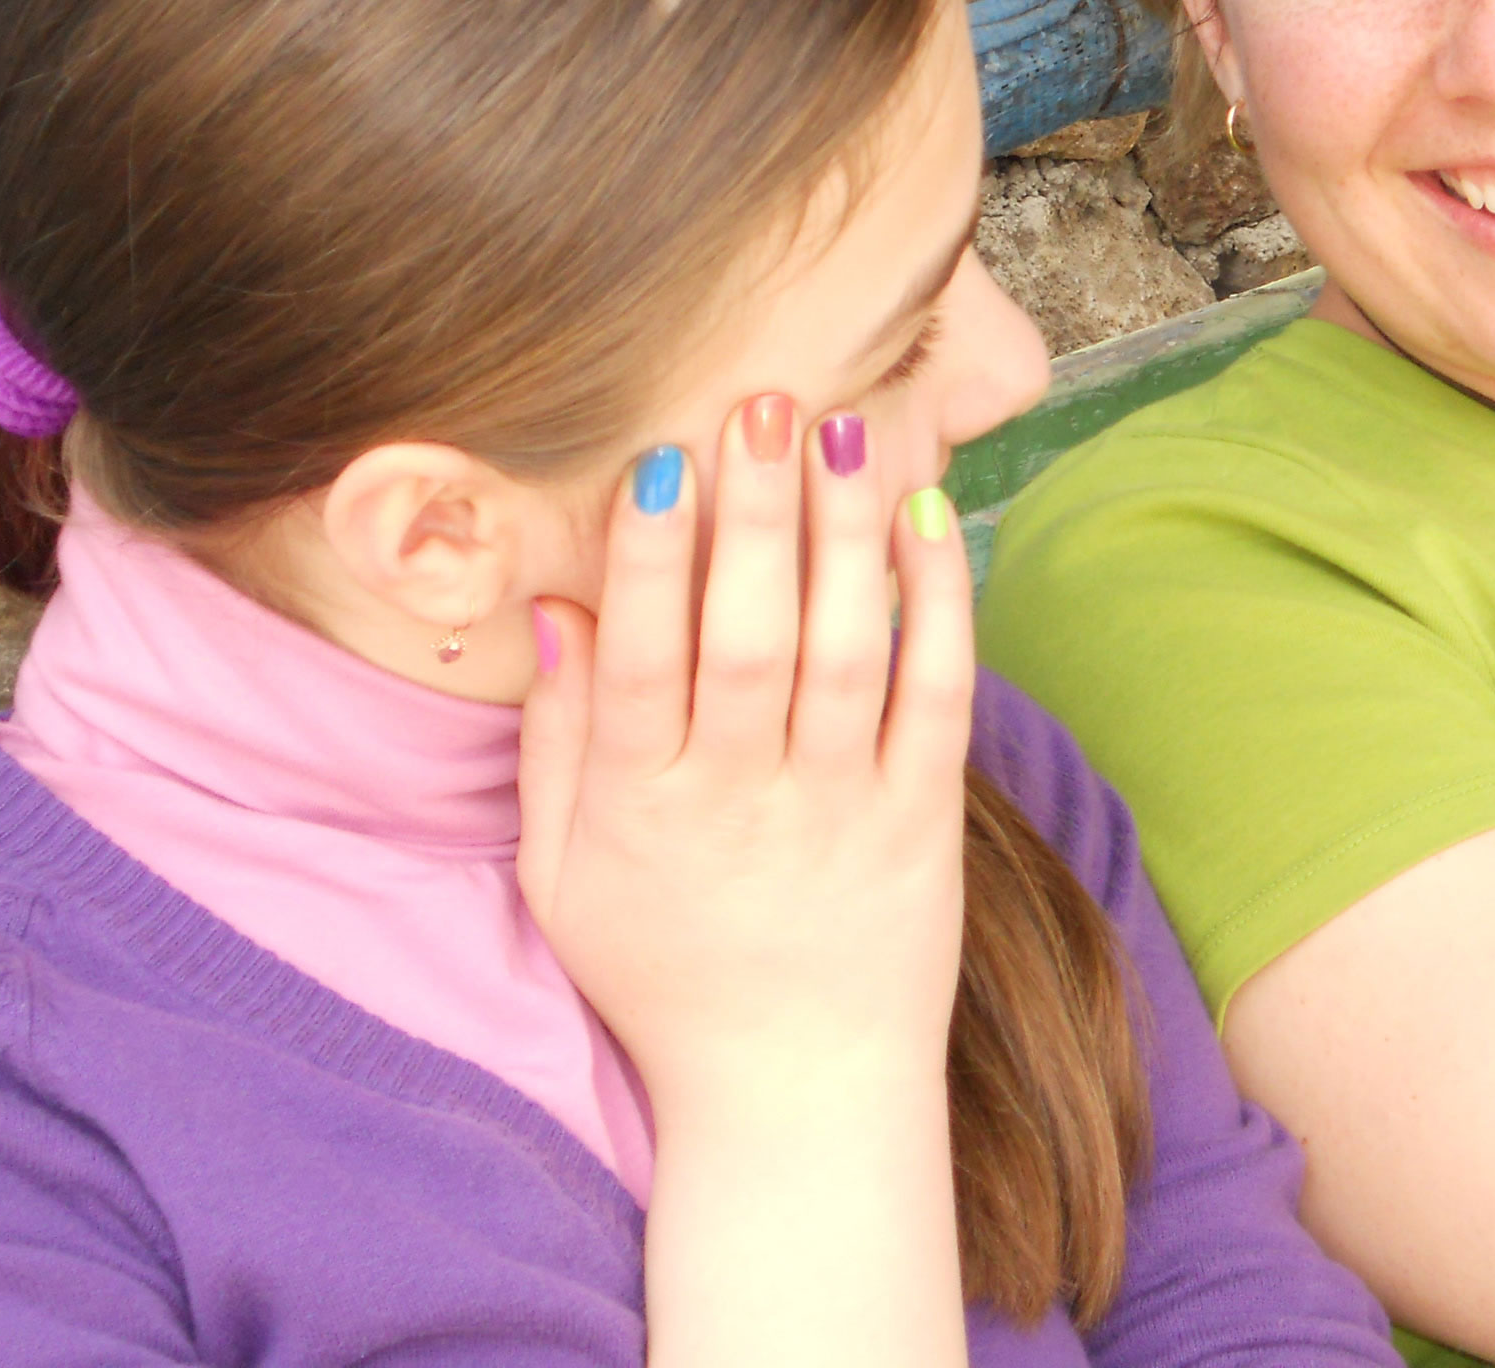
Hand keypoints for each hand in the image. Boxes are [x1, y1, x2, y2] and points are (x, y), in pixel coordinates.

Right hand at [516, 397, 974, 1124]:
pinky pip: (938, 697)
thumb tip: (556, 610)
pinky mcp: (923, 822)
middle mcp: (742, 802)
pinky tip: (929, 521)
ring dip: (847, 537)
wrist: (797, 1090)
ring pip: (849, 655)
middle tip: (764, 404)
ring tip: (845, 435)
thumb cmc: (665, 973)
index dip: (650, 560)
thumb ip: (555, 744)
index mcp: (641, 810)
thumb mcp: (566, 876)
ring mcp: (841, 811)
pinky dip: (939, 607)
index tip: (660, 461)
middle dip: (756, 516)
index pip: (642, 663)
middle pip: (750, 640)